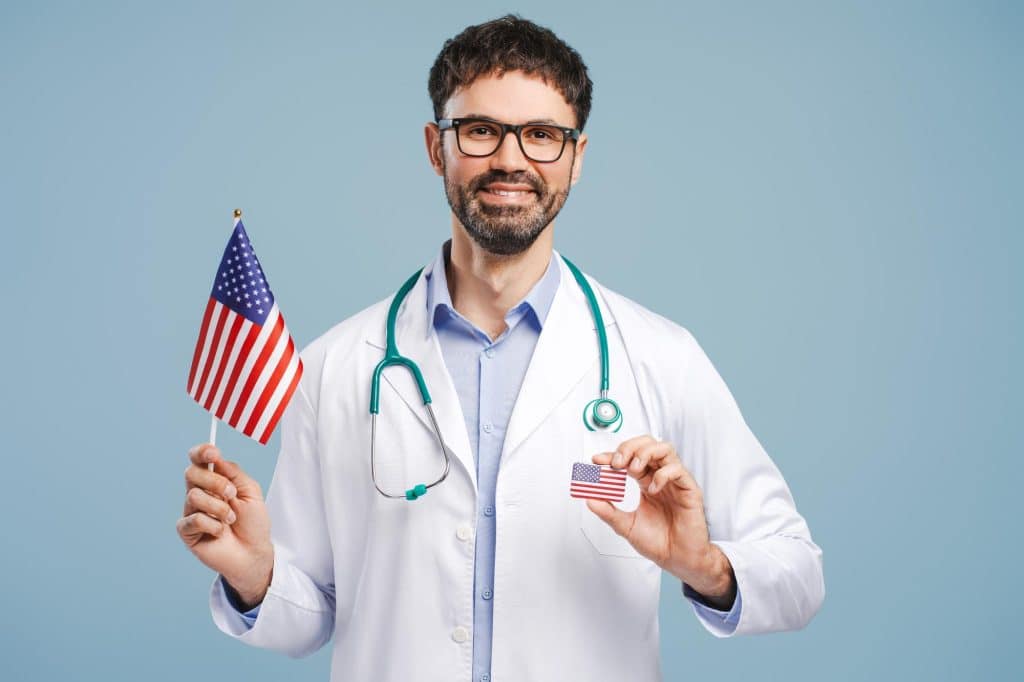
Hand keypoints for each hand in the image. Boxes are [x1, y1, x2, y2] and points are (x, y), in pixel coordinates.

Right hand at [177, 443, 273, 608]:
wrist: (254, 552)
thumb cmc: (253, 522)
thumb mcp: (250, 491)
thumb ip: (233, 472)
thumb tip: (216, 458)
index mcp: (213, 480)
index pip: (198, 460)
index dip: (201, 452)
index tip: (213, 453)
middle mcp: (199, 493)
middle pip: (191, 473)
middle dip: (215, 482)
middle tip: (232, 494)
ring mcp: (191, 512)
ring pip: (193, 496)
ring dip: (218, 508)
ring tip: (230, 519)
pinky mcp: (187, 531)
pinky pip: (192, 520)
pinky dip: (212, 525)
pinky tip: (220, 532)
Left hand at [585, 435, 735, 608]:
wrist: (677, 559)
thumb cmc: (658, 541)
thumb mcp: (625, 525)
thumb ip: (607, 511)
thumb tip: (589, 498)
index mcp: (646, 481)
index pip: (629, 458)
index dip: (612, 455)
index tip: (597, 461)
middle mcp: (660, 477)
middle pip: (647, 445)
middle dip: (628, 448)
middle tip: (616, 462)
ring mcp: (675, 481)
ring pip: (664, 449)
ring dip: (645, 454)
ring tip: (633, 469)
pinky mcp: (689, 489)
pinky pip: (678, 470)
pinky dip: (662, 474)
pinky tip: (653, 489)